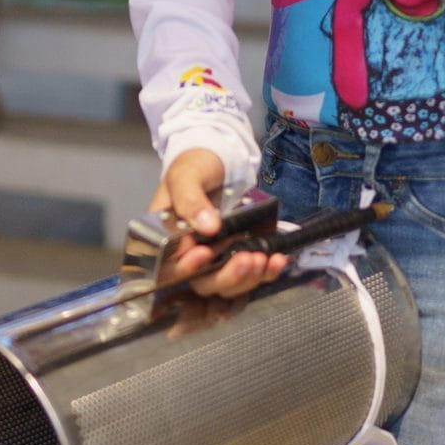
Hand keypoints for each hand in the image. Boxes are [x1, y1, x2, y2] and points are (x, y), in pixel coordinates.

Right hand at [146, 148, 287, 297]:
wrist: (218, 160)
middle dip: (225, 277)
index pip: (168, 267)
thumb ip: (190, 200)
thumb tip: (206, 226)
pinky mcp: (238, 255)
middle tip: (245, 258)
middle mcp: (189, 253)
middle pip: (201, 282)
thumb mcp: (185, 176)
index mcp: (166, 238)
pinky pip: (250, 274)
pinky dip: (266, 272)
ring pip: (227, 285)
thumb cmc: (193, 166)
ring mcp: (215, 257)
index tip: (203, 254)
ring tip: (263, 258)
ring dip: (247, 278)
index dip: (185, 268)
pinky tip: (277, 260)